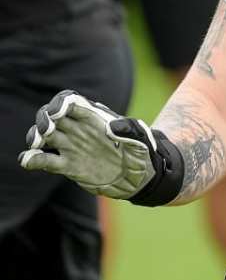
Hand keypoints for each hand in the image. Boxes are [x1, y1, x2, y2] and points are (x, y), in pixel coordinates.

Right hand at [18, 90, 180, 203]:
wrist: (139, 176)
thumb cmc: (142, 152)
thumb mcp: (141, 138)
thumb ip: (128, 129)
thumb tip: (111, 126)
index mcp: (94, 118)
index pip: (70, 102)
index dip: (60, 103)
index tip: (59, 112)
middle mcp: (78, 130)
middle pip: (51, 116)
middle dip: (44, 118)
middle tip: (47, 128)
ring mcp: (71, 147)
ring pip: (44, 136)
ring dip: (35, 136)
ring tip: (38, 144)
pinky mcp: (67, 165)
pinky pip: (45, 161)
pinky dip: (33, 159)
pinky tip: (28, 160)